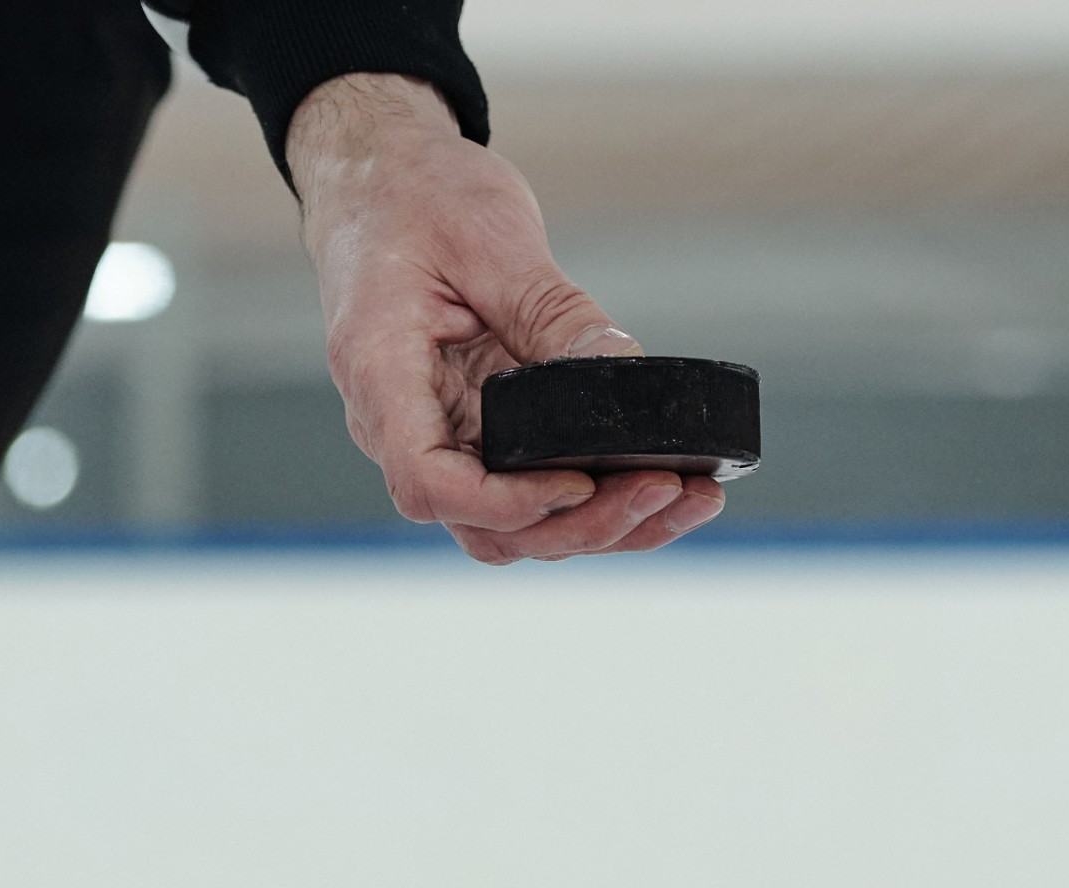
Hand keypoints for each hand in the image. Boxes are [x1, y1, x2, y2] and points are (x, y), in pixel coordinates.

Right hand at [288, 74, 722, 563]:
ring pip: (513, 524)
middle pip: (483, 523)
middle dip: (580, 524)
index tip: (581, 481)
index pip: (429, 479)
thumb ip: (553, 313)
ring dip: (600, 526)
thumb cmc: (416, 197)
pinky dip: (595, 501)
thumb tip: (625, 372)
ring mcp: (440, 435)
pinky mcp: (478, 432)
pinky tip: (664, 484)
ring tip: (686, 496)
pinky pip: (530, 489)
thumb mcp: (491, 239)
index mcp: (381, 372)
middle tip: (667, 489)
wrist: (382, 180)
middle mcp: (401, 425)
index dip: (508, 501)